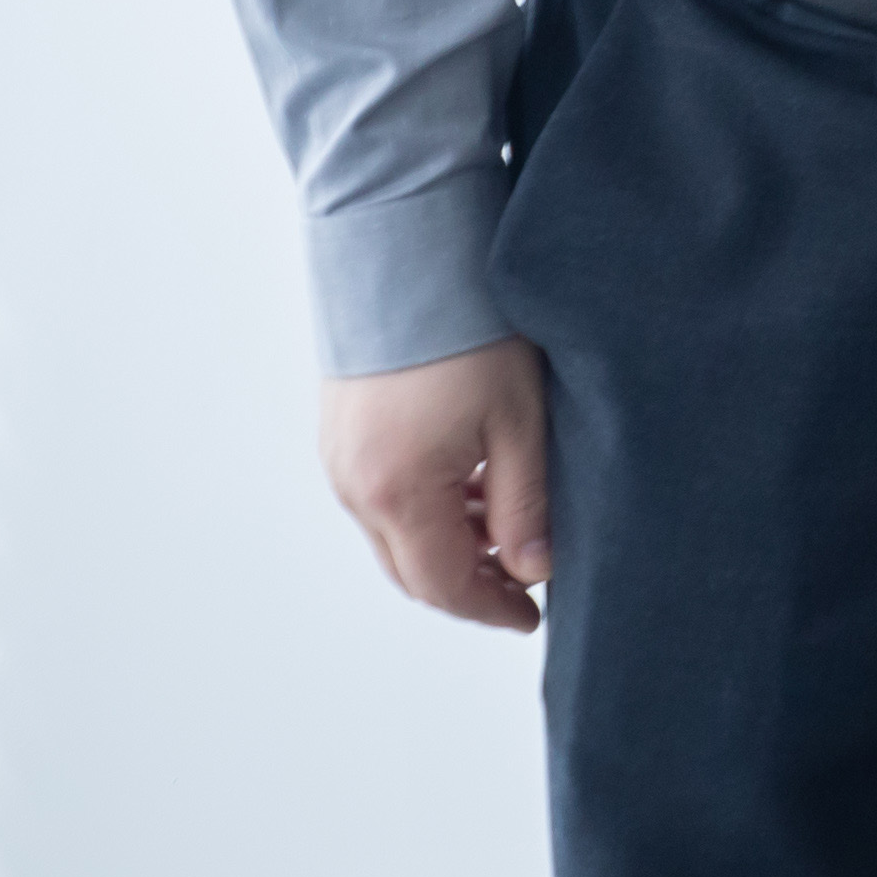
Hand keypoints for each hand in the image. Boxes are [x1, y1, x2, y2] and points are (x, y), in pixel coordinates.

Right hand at [320, 338, 555, 632]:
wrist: (408, 259)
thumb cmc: (470, 333)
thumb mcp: (519, 422)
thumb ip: (525, 504)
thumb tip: (535, 570)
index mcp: (398, 492)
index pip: (442, 584)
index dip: (489, 608)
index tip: (531, 617)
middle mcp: (356, 487)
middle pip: (412, 568)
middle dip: (470, 584)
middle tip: (526, 584)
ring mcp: (341, 462)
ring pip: (397, 534)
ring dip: (451, 544)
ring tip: (511, 530)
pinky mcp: (342, 436)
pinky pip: (384, 498)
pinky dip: (429, 509)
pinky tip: (476, 489)